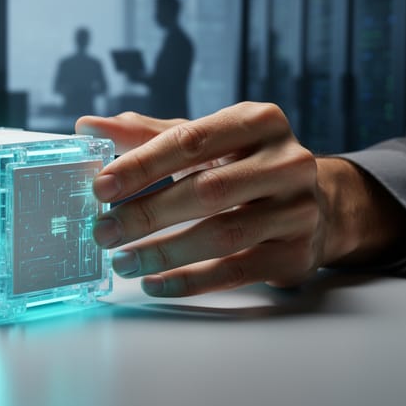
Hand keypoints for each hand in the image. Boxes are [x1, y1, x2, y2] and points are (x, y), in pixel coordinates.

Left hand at [76, 104, 324, 296]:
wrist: (317, 205)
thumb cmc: (243, 166)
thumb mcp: (202, 141)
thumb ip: (146, 134)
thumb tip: (88, 126)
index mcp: (258, 122)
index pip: (191, 141)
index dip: (142, 165)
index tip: (100, 187)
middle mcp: (286, 162)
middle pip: (207, 191)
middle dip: (146, 214)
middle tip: (103, 231)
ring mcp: (297, 210)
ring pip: (223, 235)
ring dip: (164, 253)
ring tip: (123, 262)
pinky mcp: (296, 254)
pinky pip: (236, 272)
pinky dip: (190, 281)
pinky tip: (155, 283)